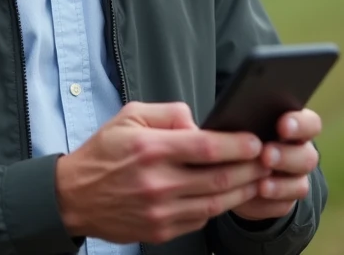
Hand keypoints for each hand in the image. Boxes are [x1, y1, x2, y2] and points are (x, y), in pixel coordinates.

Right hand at [55, 101, 271, 243]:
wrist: (74, 197)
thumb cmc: (105, 152)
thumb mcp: (130, 117)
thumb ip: (169, 114)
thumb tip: (200, 123)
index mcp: (150, 149)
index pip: (205, 147)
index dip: (236, 145)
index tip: (255, 140)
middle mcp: (157, 183)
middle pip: (218, 178)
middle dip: (250, 168)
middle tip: (269, 159)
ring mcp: (160, 211)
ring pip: (215, 202)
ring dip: (243, 191)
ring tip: (259, 178)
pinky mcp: (160, 231)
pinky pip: (201, 218)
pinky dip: (219, 206)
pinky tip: (230, 194)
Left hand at [230, 109, 321, 222]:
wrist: (232, 168)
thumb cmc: (239, 135)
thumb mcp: (240, 125)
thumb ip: (245, 122)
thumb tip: (235, 115)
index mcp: (295, 127)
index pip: (310, 124)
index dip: (300, 125)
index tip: (282, 125)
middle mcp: (301, 152)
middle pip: (308, 156)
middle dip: (286, 156)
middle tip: (266, 155)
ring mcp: (296, 179)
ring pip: (301, 183)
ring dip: (281, 184)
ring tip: (261, 184)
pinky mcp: (285, 201)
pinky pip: (285, 204)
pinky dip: (270, 201)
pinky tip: (258, 193)